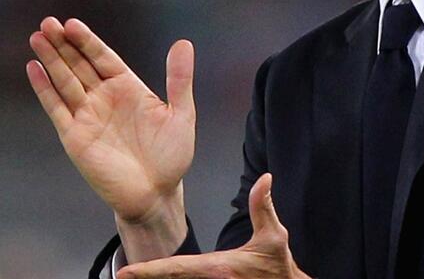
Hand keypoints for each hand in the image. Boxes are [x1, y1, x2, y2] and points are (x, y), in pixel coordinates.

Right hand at [26, 17, 194, 252]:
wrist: (156, 193)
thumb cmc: (171, 155)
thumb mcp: (181, 113)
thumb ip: (179, 79)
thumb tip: (184, 43)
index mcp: (129, 88)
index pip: (104, 58)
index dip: (88, 41)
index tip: (72, 23)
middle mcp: (105, 98)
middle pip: (80, 64)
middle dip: (64, 44)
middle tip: (48, 22)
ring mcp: (88, 116)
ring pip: (65, 81)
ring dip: (51, 60)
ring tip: (37, 37)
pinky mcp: (75, 136)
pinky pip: (57, 108)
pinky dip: (45, 89)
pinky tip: (34, 69)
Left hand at [118, 173, 309, 278]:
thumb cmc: (277, 266)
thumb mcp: (274, 236)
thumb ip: (263, 206)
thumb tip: (264, 179)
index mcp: (219, 268)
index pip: (177, 268)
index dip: (149, 270)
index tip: (126, 272)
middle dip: (147, 278)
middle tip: (122, 275)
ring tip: (137, 277)